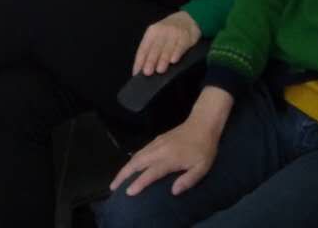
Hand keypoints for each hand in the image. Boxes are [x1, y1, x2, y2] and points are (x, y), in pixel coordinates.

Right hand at [109, 89, 231, 197]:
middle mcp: (159, 150)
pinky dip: (132, 159)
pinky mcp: (157, 139)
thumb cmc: (204, 148)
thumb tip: (173, 192)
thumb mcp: (202, 167)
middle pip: (137, 162)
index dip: (139, 183)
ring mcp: (157, 143)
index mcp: (170, 158)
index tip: (128, 192)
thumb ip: (188, 180)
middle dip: (123, 174)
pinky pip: (141, 150)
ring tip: (117, 179)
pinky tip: (130, 166)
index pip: (151, 172)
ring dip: (125, 167)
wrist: (203, 124)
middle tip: (113, 186)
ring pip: (136, 155)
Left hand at [132, 10, 201, 75]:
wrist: (187, 18)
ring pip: (167, 48)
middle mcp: (162, 31)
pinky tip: (173, 60)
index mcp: (152, 32)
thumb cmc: (168, 31)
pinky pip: (180, 46)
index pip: (143, 48)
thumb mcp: (157, 35)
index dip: (139, 60)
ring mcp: (174, 33)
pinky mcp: (185, 36)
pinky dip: (176, 53)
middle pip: (155, 48)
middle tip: (147, 72)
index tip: (136, 72)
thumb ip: (150, 49)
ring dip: (163, 59)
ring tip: (160, 70)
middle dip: (150, 60)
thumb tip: (142, 68)